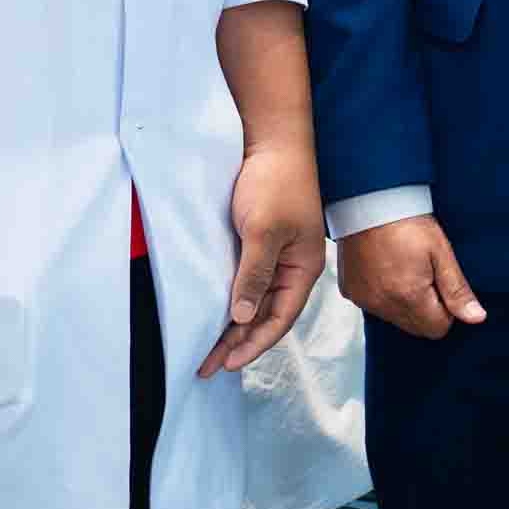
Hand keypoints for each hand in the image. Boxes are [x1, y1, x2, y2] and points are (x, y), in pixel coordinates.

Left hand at [200, 143, 325, 376]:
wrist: (271, 141)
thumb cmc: (276, 183)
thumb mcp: (264, 231)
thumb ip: (253, 275)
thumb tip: (242, 317)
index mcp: (303, 268)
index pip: (280, 318)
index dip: (254, 343)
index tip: (227, 362)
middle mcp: (290, 268)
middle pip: (265, 315)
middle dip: (238, 342)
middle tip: (207, 366)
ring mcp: (273, 256)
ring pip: (253, 301)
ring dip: (231, 326)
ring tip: (206, 350)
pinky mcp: (255, 244)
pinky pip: (243, 282)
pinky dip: (228, 301)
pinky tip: (212, 315)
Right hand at [336, 215, 486, 340]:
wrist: (369, 199)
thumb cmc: (408, 221)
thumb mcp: (441, 252)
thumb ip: (457, 290)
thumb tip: (476, 318)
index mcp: (409, 297)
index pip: (437, 329)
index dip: (446, 309)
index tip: (441, 282)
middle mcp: (382, 305)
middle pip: (416, 327)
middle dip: (427, 307)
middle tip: (425, 272)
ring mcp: (364, 300)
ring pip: (395, 318)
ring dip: (405, 302)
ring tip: (405, 266)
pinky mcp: (350, 292)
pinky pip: (375, 306)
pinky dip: (384, 295)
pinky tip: (387, 268)